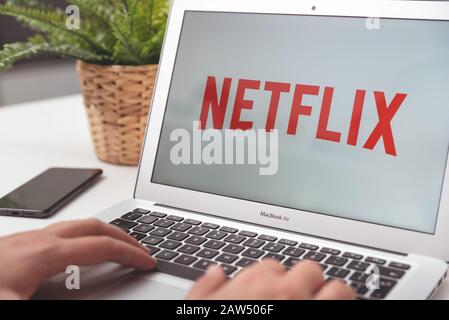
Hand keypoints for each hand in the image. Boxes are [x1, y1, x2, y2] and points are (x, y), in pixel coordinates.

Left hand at [0, 219, 155, 299]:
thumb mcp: (13, 306)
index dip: (130, 253)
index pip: (101, 246)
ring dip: (104, 235)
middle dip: (124, 235)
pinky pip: (62, 234)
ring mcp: (28, 240)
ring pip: (78, 227)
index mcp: (45, 254)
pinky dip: (84, 240)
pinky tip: (76, 258)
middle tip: (141, 250)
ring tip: (117, 249)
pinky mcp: (17, 246)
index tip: (148, 262)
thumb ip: (59, 302)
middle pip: (94, 226)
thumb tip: (94, 299)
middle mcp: (39, 241)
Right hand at [188, 260, 354, 299]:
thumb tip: (216, 273)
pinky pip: (346, 312)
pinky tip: (334, 315)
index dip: (273, 281)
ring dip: (334, 296)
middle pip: (311, 270)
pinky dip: (341, 311)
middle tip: (302, 298)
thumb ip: (206, 289)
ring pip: (340, 289)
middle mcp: (288, 295)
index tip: (270, 295)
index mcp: (256, 286)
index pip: (273, 266)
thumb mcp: (198, 311)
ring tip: (325, 303)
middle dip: (307, 282)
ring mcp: (310, 311)